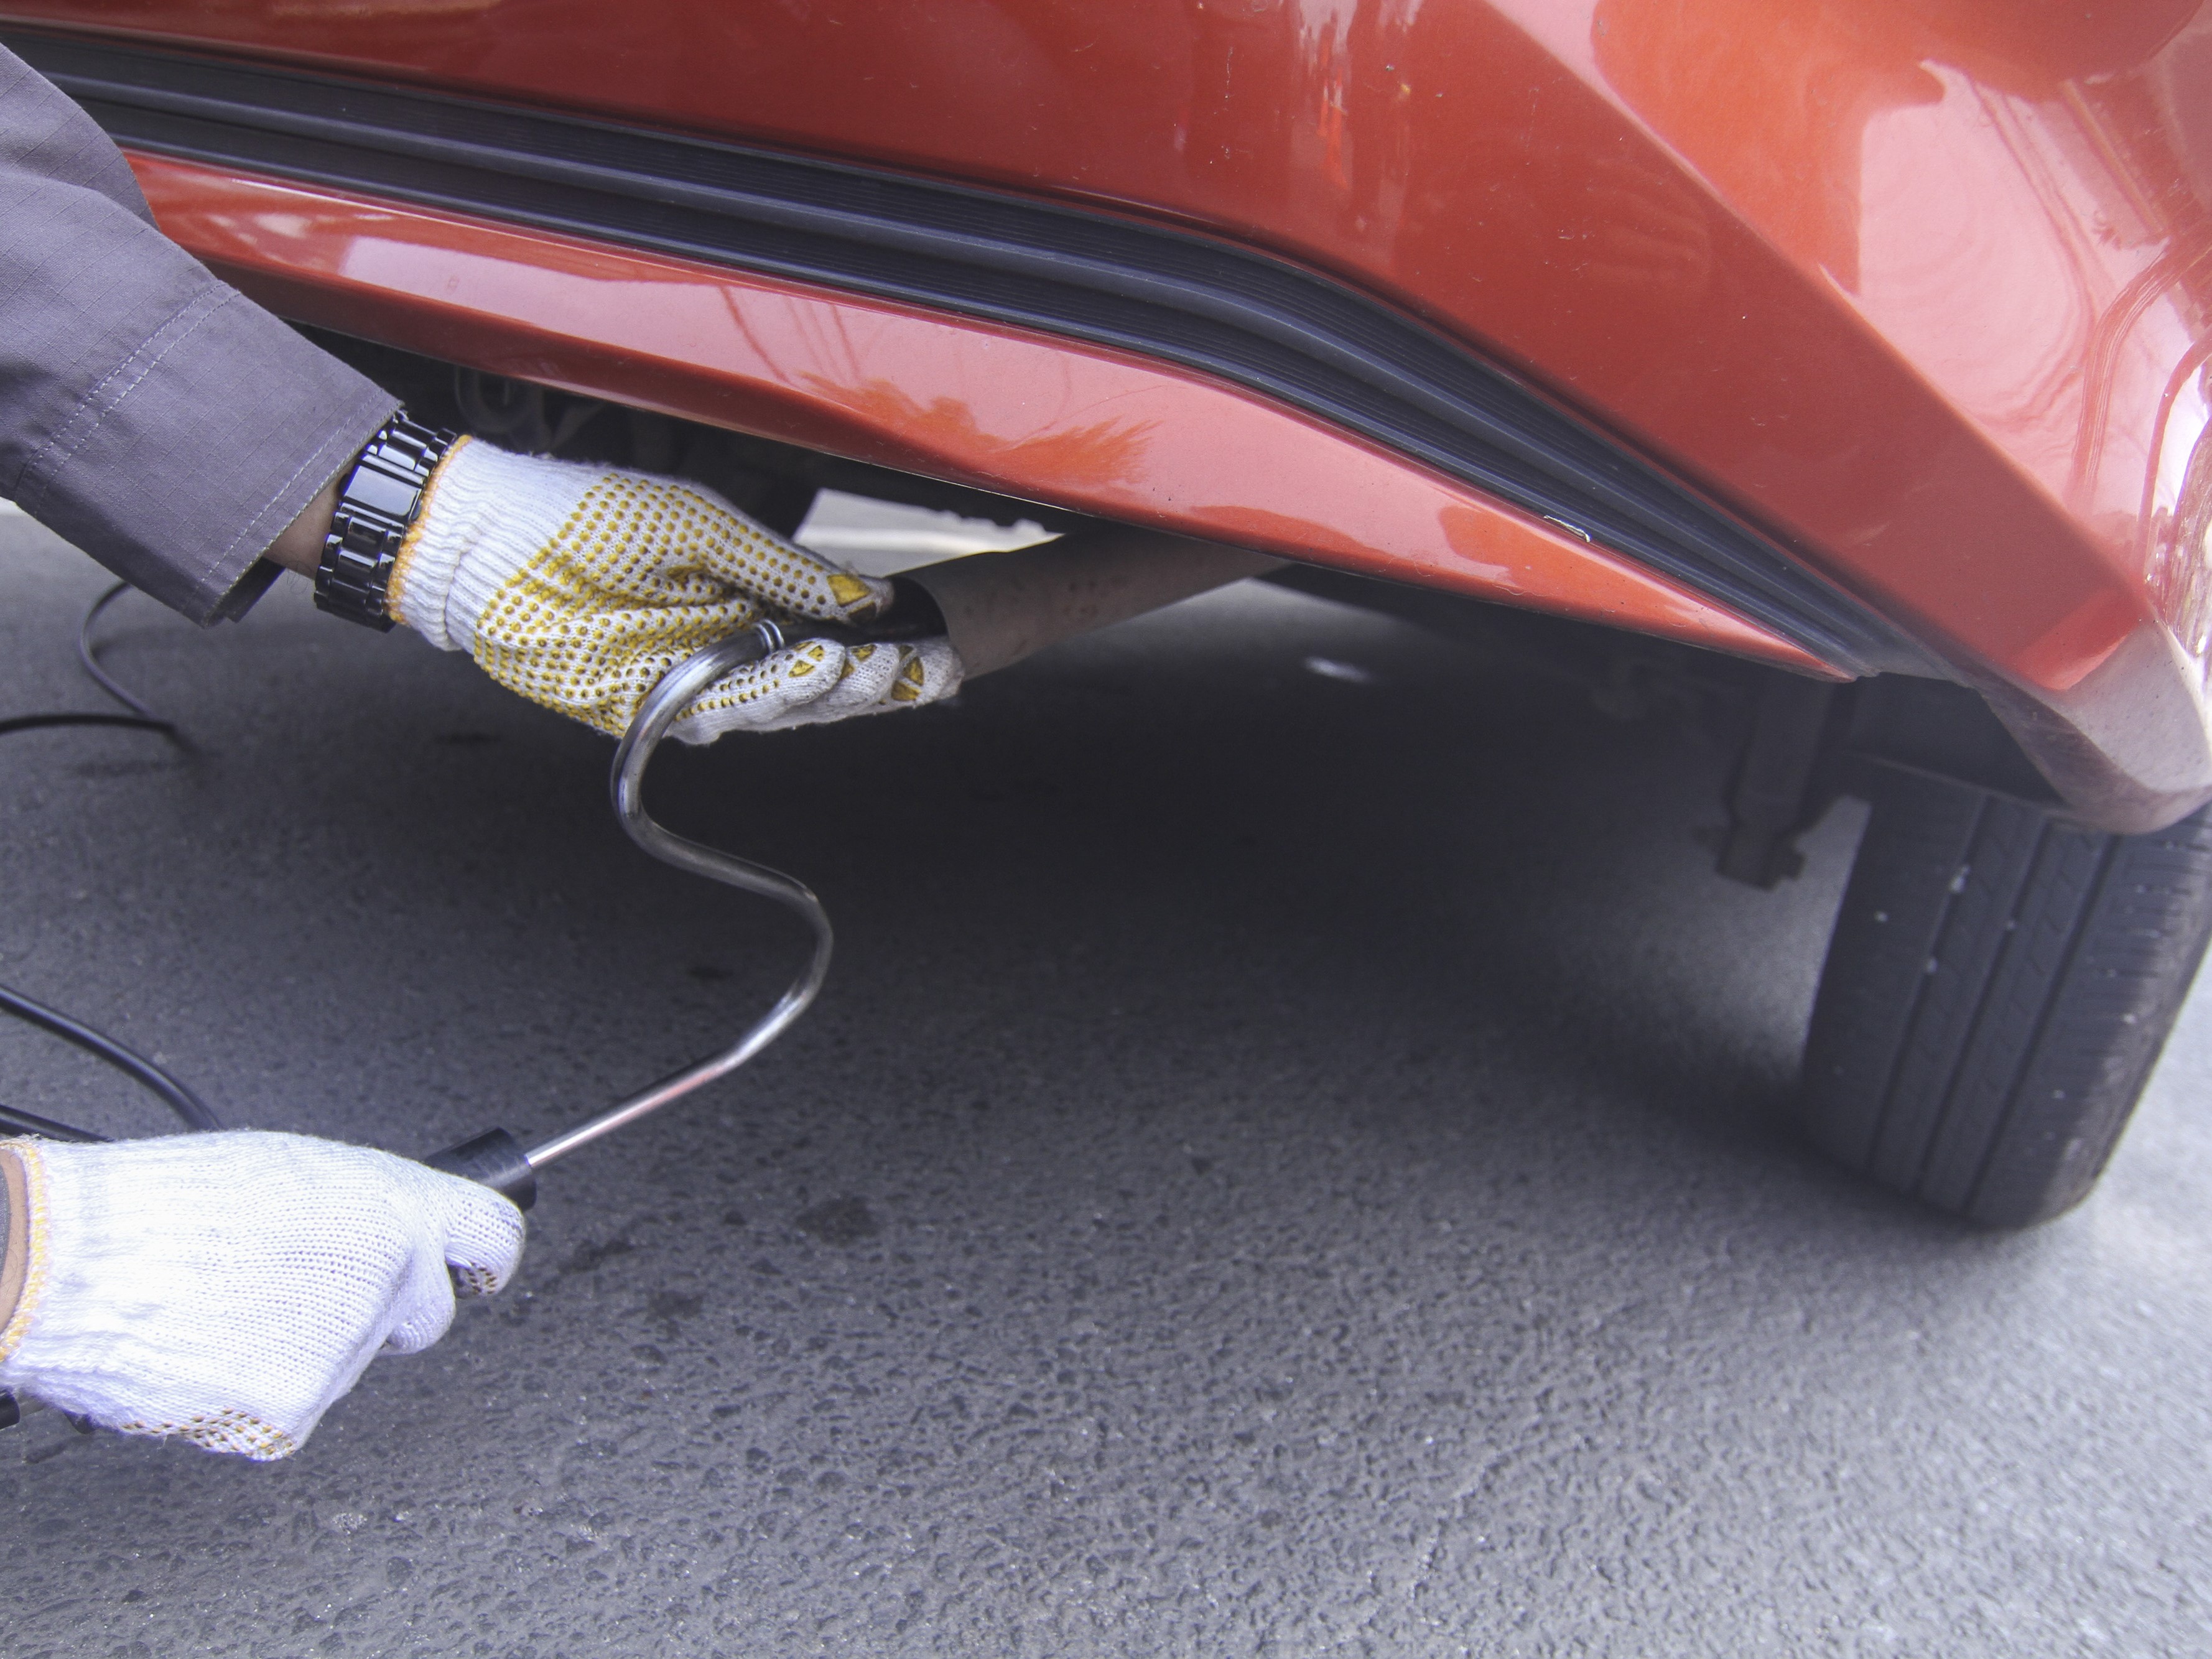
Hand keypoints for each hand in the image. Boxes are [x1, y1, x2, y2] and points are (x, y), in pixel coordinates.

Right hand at [0, 1131, 523, 1458]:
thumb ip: (363, 1205)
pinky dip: (257, 1393)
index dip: (487, 1259)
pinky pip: (294, 1410)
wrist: (72, 1265)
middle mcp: (385, 1279)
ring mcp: (343, 1352)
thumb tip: (392, 1229)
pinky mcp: (292, 1413)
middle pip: (428, 1316)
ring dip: (305, 1347)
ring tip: (227, 1306)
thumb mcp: (292, 1167)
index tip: (480, 1272)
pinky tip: (209, 1352)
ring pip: (350, 1362)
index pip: (494, 1238)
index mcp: (392, 1207)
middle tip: (309, 1293)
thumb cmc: (166, 1204)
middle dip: (386, 1311)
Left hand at [386, 439, 961, 740]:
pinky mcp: (647, 712)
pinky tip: (807, 676)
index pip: (832, 637)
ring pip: (777, 707)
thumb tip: (863, 602)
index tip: (934, 652)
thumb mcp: (700, 523)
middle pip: (817, 685)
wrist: (481, 539)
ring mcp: (688, 683)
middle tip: (913, 668)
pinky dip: (765, 700)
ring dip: (827, 691)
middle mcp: (725, 649)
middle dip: (870, 679)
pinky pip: (719, 716)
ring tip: (860, 667)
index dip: (886, 650)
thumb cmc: (578, 514)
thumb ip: (780, 567)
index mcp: (744, 600)